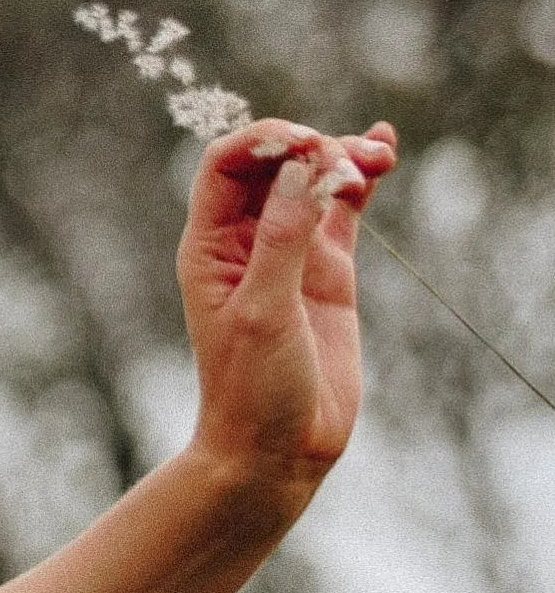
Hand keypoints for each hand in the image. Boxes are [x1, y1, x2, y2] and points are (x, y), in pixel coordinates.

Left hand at [181, 115, 397, 503]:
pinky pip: (342, 210)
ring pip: (311, 181)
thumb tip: (300, 169)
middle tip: (349, 161)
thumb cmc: (252, 391)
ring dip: (342, 158)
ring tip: (378, 158)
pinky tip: (383, 150)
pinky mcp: (327, 271)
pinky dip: (360, 179)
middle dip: (312, 147)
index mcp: (210, 248)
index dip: (264, 141)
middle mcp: (245, 242)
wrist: (276, 452)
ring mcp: (289, 252)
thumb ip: (282, 240)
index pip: (225, 166)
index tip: (307, 144)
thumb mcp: (264, 313)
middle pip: (273, 164)